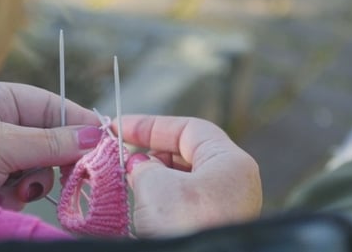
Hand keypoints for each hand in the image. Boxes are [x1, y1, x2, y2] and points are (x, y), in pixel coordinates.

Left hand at [0, 81, 100, 210]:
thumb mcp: (0, 145)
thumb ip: (50, 141)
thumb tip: (94, 136)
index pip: (47, 104)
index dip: (75, 118)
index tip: (101, 134)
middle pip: (48, 135)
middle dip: (54, 156)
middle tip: (72, 172)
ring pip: (40, 163)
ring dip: (34, 180)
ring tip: (16, 190)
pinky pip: (26, 184)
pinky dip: (21, 194)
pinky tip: (3, 199)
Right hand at [117, 115, 261, 237]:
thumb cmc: (185, 225)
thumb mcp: (155, 184)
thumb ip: (142, 166)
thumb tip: (137, 165)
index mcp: (230, 161)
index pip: (187, 129)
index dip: (150, 125)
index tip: (119, 127)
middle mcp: (232, 182)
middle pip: (185, 153)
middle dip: (150, 152)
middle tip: (120, 156)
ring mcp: (224, 206)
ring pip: (182, 179)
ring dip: (152, 176)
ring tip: (126, 179)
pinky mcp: (211, 226)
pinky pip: (182, 202)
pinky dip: (160, 197)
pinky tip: (140, 202)